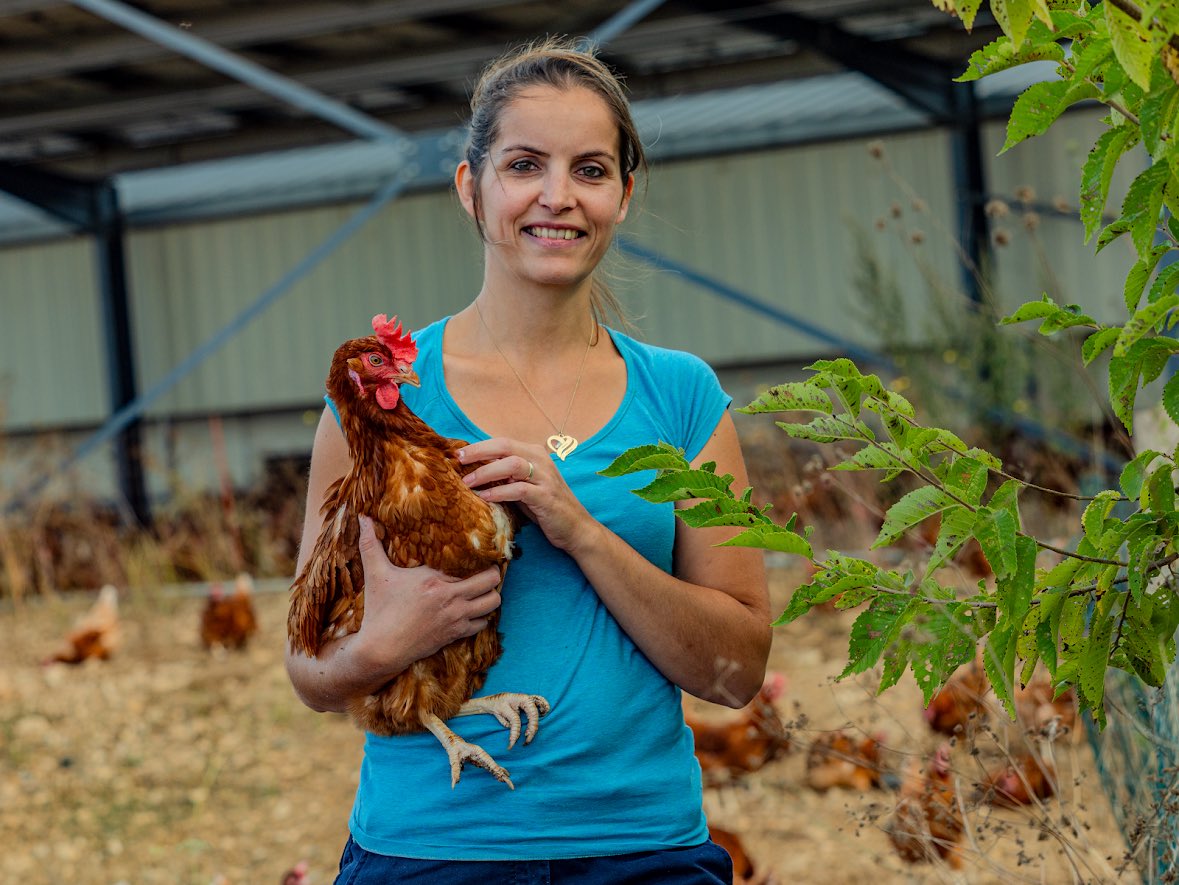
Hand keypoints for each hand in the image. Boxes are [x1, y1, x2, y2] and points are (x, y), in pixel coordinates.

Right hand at [353, 515, 503, 673]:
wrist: (382, 649)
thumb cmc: (379, 610)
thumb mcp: (375, 574)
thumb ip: (370, 544)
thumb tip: (361, 516)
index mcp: (435, 580)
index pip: (472, 563)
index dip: (478, 555)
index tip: (479, 550)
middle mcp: (451, 599)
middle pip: (492, 581)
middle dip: (493, 573)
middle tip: (486, 568)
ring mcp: (456, 618)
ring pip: (492, 603)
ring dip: (490, 595)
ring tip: (482, 589)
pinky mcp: (455, 635)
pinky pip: (483, 623)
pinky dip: (482, 615)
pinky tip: (472, 609)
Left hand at [457, 439, 597, 552]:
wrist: (576, 528)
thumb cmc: (546, 507)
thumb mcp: (524, 487)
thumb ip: (506, 476)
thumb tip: (476, 470)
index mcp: (535, 453)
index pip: (503, 442)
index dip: (479, 446)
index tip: (459, 454)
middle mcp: (541, 460)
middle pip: (505, 446)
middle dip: (479, 452)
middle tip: (458, 460)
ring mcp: (545, 478)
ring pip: (511, 465)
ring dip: (486, 472)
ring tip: (468, 482)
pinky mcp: (546, 497)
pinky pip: (518, 489)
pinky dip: (499, 492)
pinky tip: (485, 496)